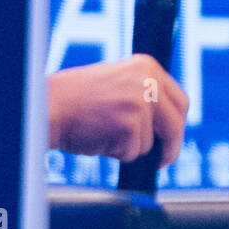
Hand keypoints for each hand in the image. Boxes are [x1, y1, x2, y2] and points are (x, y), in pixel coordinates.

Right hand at [48, 56, 189, 166]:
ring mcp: (140, 102)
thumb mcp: (118, 84)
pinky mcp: (130, 124)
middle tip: (160, 161)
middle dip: (170, 146)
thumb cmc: (76, 100)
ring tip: (103, 131)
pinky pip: (132, 152)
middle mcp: (149, 81)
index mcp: (147, 66)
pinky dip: (116, 152)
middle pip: (176, 123)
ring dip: (129, 147)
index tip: (170, 140)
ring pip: (150, 142)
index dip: (176, 125)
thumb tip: (165, 125)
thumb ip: (143, 95)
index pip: (180, 101)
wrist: (48, 105)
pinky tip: (98, 136)